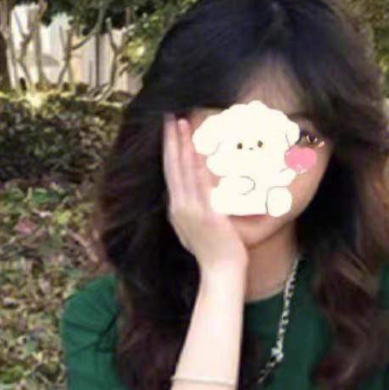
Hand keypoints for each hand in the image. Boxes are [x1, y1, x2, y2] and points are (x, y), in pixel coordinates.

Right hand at [162, 114, 247, 277]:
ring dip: (181, 145)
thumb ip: (190, 213)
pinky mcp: (205, 215)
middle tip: (168, 116)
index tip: (168, 131)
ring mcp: (191, 211)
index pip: (170, 173)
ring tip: (180, 123)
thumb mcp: (195, 230)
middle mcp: (179, 208)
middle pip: (172, 167)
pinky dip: (197, 166)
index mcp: (176, 210)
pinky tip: (197, 149)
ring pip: (183, 171)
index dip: (168, 151)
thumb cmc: (213, 253)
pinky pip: (201, 184)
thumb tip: (187, 198)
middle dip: (170, 141)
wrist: (220, 272)